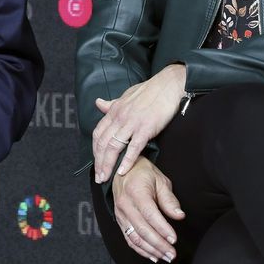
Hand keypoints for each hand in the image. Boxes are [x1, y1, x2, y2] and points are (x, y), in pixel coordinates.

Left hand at [92, 64, 185, 182]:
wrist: (169, 85)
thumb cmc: (150, 90)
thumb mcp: (126, 96)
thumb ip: (111, 104)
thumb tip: (98, 103)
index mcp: (114, 110)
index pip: (97, 133)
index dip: (94, 150)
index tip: (96, 163)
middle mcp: (120, 117)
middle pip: (103, 143)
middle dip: (99, 162)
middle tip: (98, 177)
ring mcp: (132, 123)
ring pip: (114, 147)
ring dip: (108, 165)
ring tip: (106, 178)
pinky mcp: (146, 128)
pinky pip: (133, 147)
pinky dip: (127, 161)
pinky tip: (122, 172)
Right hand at [111, 157, 184, 263]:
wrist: (123, 168)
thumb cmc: (143, 173)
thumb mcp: (160, 180)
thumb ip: (169, 199)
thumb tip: (179, 215)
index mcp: (136, 191)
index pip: (150, 214)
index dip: (162, 228)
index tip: (173, 239)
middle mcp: (125, 204)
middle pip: (142, 229)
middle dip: (158, 244)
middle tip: (172, 253)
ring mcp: (121, 214)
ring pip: (135, 237)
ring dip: (151, 250)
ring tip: (165, 257)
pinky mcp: (120, 220)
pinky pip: (129, 239)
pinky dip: (141, 250)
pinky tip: (152, 255)